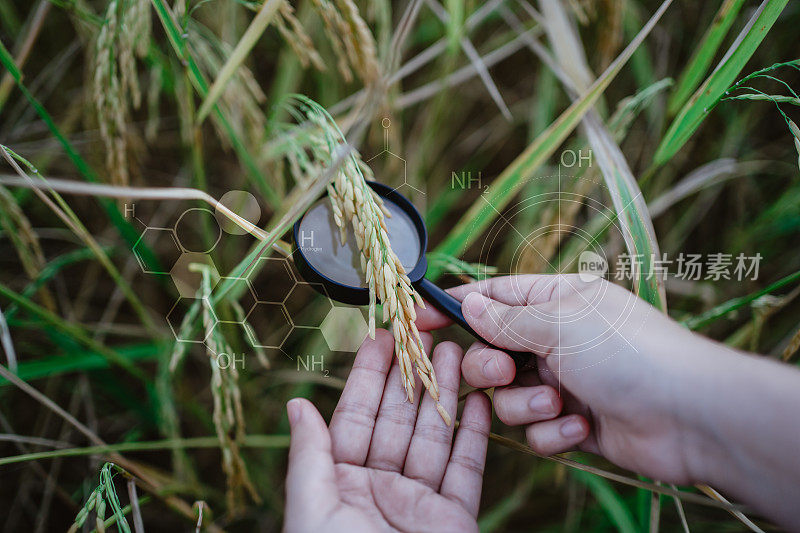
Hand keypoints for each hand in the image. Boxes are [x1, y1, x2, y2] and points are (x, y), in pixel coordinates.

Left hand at [284, 329, 491, 532]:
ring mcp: (419, 501)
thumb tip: (296, 405)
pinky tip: (481, 402)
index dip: (368, 375)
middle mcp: (381, 486)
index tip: (381, 338)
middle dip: (412, 374)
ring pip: (435, 436)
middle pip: (399, 419)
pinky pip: (466, 470)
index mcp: (342, 481)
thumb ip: (309, 456)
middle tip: (426, 334)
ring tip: (456, 353)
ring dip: (446, 394)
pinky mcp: (455, 518)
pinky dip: (476, 436)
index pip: (356, 416)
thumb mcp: (310, 508)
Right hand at [416, 274, 712, 484]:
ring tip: (560, 403)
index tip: (417, 320)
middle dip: (490, 369)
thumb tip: (467, 305)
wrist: (688, 415)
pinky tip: (582, 426)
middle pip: (489, 353)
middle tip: (504, 373)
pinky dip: (553, 431)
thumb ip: (505, 320)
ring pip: (507, 398)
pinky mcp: (572, 421)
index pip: (491, 298)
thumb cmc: (627, 353)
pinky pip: (535, 430)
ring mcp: (563, 381)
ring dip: (527, 404)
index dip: (453, 308)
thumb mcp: (558, 325)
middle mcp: (555, 340)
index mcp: (554, 301)